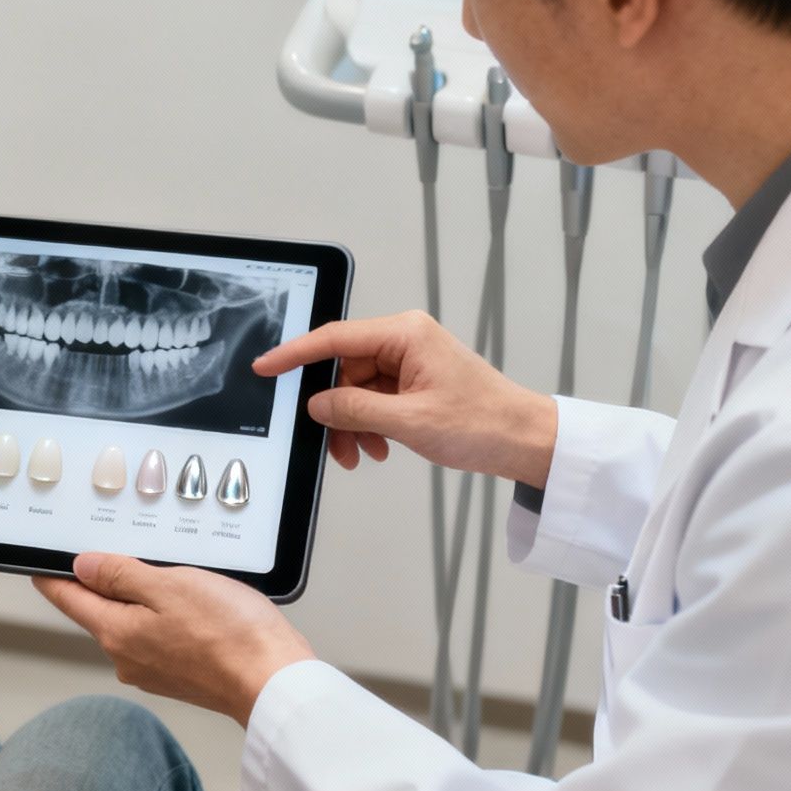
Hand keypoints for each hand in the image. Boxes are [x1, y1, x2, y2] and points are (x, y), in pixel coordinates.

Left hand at [34, 554, 316, 726]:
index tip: (39, 564)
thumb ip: (121, 574)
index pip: (69, 599)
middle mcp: (127, 658)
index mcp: (116, 633)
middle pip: (100, 611)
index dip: (53, 576)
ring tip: (174, 578)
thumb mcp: (168, 585)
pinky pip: (160, 638)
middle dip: (106, 583)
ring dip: (144, 600)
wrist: (273, 682)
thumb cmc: (229, 634)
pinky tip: (194, 608)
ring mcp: (153, 671)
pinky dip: (167, 619)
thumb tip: (83, 566)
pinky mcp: (180, 676)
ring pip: (133, 624)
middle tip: (122, 553)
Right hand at [254, 310, 558, 487]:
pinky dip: (368, 426)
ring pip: (356, 389)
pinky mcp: (414, 381)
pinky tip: (377, 449)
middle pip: (343, 369)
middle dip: (334, 409)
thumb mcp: (409, 421)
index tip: (265, 367)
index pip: (334, 338)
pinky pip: (374, 400)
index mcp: (404, 334)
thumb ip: (355, 410)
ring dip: (352, 424)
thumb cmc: (483, 423)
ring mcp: (409, 361)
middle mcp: (404, 340)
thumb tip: (317, 405)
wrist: (524, 440)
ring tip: (360, 456)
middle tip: (331, 444)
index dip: (295, 355)